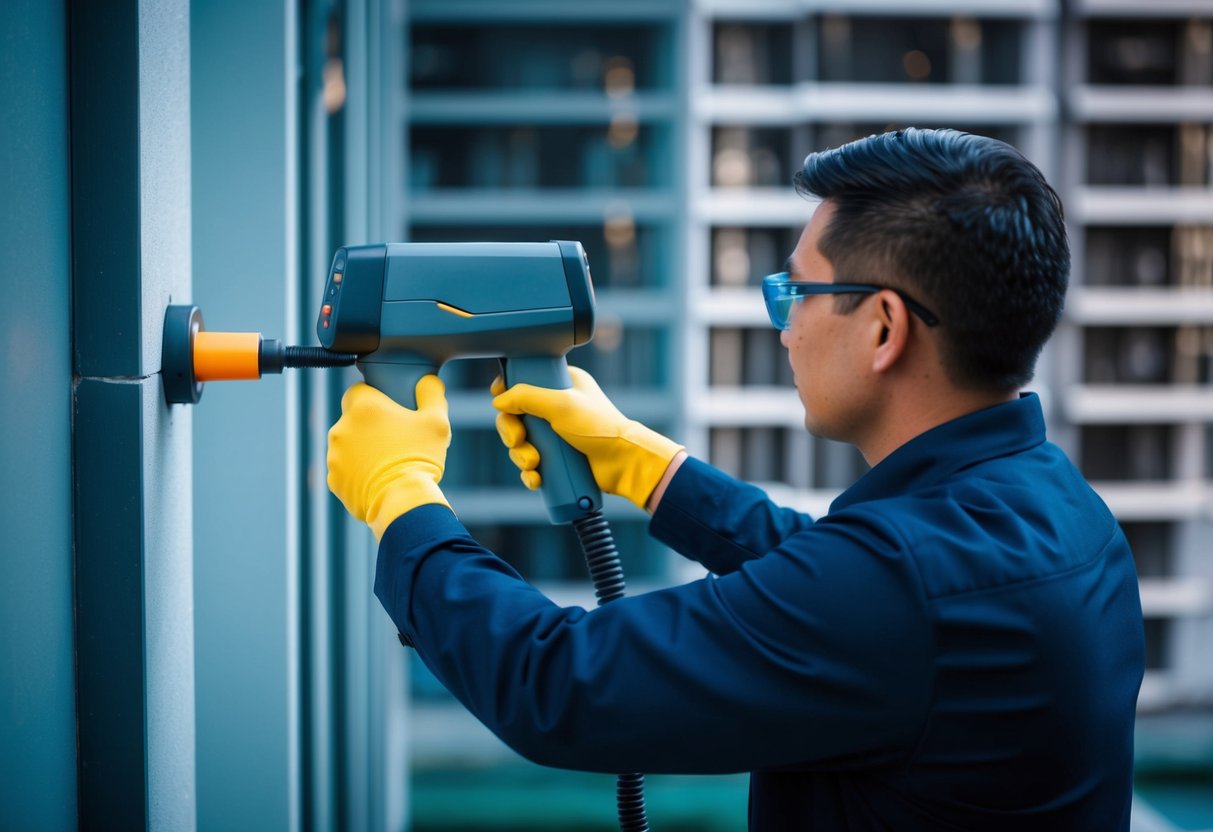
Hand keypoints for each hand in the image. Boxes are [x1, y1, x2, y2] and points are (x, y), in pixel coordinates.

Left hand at [327, 376, 450, 539]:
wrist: (403, 501)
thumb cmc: (420, 457)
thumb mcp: (437, 421)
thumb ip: (432, 394)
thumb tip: (428, 381)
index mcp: (363, 407)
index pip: (358, 391)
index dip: (374, 399)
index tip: (388, 411)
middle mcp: (341, 428)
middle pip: (352, 420)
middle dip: (368, 427)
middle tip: (393, 440)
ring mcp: (334, 456)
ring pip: (347, 446)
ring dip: (361, 450)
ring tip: (386, 463)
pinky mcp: (333, 480)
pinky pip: (345, 471)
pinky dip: (357, 474)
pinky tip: (377, 480)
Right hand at [491, 367, 682, 509]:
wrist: (623, 463)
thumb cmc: (599, 427)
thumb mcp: (561, 404)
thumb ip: (527, 396)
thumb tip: (498, 400)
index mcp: (561, 383)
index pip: (524, 380)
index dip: (508, 390)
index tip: (500, 399)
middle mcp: (556, 407)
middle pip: (515, 415)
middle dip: (510, 431)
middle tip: (518, 440)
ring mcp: (555, 434)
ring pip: (520, 443)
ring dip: (520, 456)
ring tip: (534, 464)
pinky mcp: (557, 458)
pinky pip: (531, 465)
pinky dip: (529, 474)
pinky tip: (535, 479)